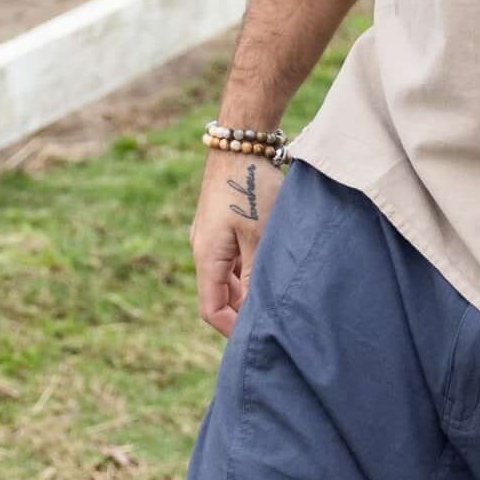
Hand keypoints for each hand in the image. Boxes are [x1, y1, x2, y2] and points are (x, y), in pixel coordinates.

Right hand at [188, 151, 273, 334]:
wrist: (241, 142)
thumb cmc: (252, 189)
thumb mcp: (260, 237)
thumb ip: (255, 277)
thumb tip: (255, 314)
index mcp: (206, 256)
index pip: (211, 308)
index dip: (232, 329)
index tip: (260, 337)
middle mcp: (202, 248)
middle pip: (217, 295)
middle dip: (241, 312)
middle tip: (274, 319)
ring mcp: (210, 236)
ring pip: (225, 277)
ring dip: (246, 290)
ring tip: (276, 294)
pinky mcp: (221, 224)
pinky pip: (229, 259)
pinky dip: (246, 271)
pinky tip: (270, 267)